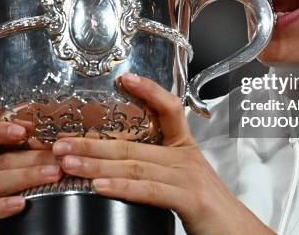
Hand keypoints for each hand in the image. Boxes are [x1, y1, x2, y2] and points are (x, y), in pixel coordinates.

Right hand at [0, 122, 62, 233]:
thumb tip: (58, 157)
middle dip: (34, 157)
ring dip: (26, 177)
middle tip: (61, 158)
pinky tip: (20, 204)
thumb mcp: (3, 187)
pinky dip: (0, 206)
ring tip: (53, 175)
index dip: (2, 129)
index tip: (28, 127)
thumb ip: (19, 170)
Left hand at [52, 73, 274, 234]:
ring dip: (96, 163)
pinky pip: (150, 189)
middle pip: (133, 143)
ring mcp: (188, 176)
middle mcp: (186, 158)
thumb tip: (118, 170)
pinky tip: (100, 186)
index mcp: (184, 149)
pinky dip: (123, 186)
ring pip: (135, 165)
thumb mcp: (182, 182)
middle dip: (92, 142)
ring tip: (68, 162)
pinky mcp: (191, 199)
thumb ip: (155, 172)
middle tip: (60, 142)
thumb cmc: (209, 211)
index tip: (124, 79)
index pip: (169, 108)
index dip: (149, 90)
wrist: (239, 233)